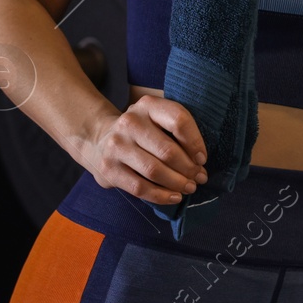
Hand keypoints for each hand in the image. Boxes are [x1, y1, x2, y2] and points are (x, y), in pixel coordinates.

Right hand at [84, 94, 208, 205]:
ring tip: (189, 187)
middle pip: (168, 150)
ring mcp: (117, 145)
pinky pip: (140, 187)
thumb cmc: (141, 131)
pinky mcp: (109, 168)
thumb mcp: (157, 118)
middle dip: (189, 168)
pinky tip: (174, 197)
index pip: (178, 120)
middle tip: (199, 178)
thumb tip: (199, 162)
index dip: (195, 142)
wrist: (100, 138)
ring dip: (177, 183)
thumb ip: (177, 131)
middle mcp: (130, 122)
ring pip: (154, 170)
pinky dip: (161, 196)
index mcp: (148, 105)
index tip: (202, 159)